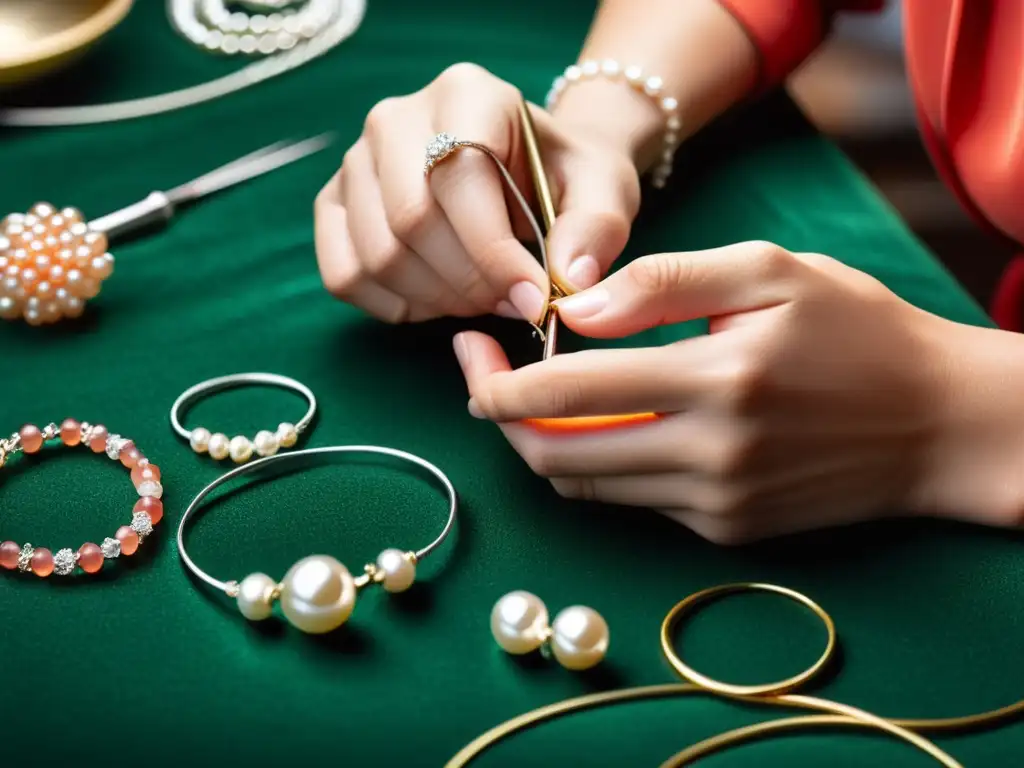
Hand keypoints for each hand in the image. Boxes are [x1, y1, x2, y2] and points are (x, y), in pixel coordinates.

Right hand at [314, 63, 640, 324]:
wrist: (531, 171)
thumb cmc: (565, 179)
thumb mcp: (604, 191)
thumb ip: (596, 230)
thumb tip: (569, 278)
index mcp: (466, 94)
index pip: (458, 179)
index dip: (494, 255)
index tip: (534, 301)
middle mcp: (396, 118)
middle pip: (410, 223)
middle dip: (469, 284)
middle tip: (511, 303)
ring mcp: (356, 162)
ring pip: (378, 256)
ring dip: (436, 300)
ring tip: (482, 299)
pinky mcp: (335, 205)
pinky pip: (345, 275)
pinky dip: (395, 306)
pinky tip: (437, 298)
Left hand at [453, 241, 1020, 543]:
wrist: (938, 425)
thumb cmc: (858, 332)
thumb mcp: (772, 272)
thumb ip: (666, 280)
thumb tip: (576, 307)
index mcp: (718, 380)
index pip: (568, 392)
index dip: (499, 380)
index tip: (470, 352)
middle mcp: (710, 456)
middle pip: (558, 455)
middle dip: (502, 419)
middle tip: (484, 377)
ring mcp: (716, 504)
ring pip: (587, 486)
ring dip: (543, 443)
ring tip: (535, 395)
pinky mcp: (725, 531)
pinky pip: (633, 500)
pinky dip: (600, 463)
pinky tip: (605, 423)